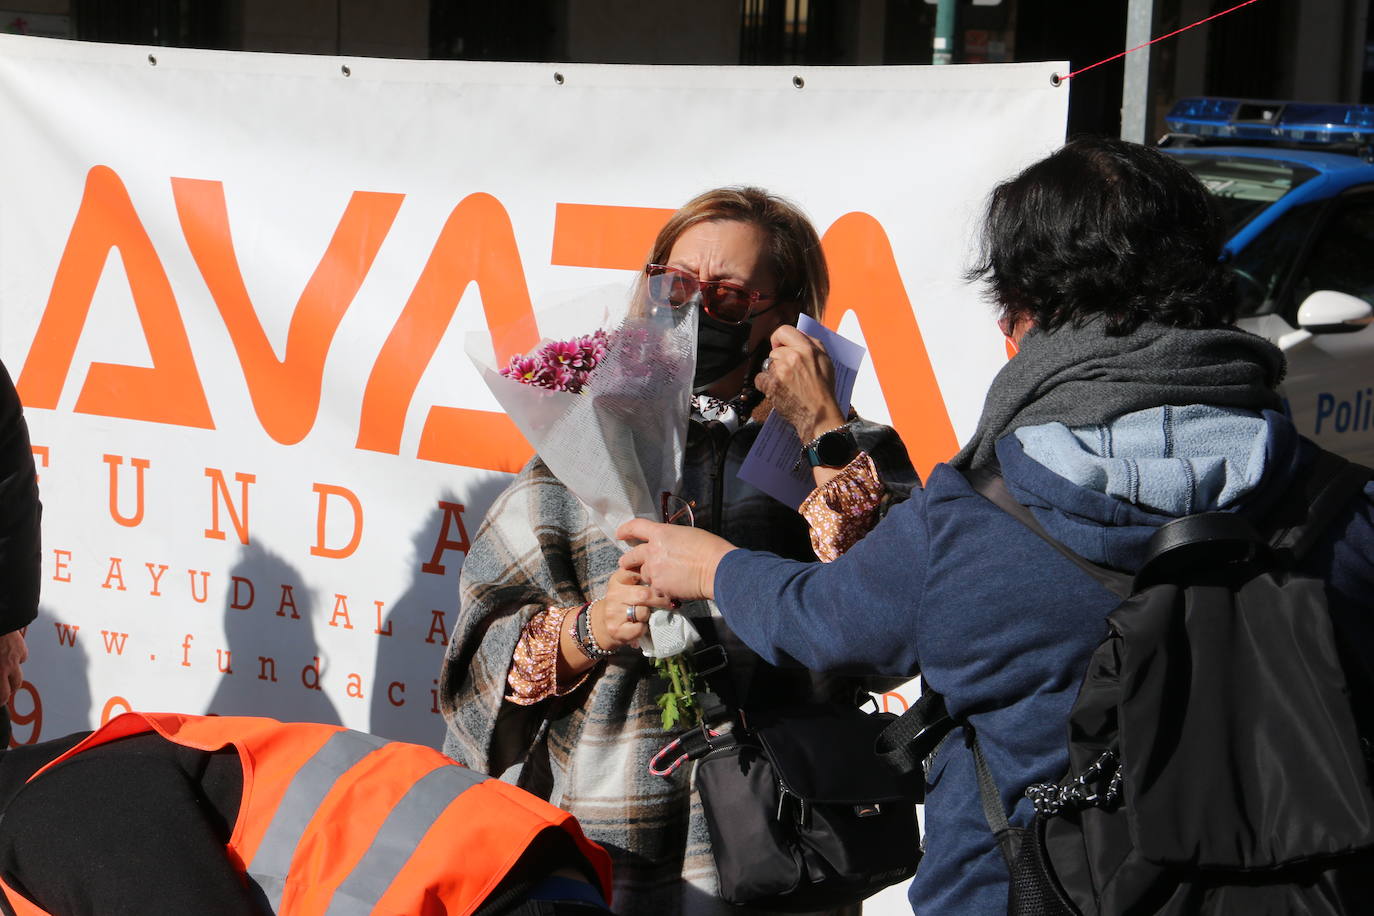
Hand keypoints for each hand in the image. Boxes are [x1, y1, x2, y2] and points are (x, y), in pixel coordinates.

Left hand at [0, 630, 26, 706]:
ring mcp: (16, 656)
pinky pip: (21, 657)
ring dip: (13, 676)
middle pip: (15, 686)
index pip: (3, 695)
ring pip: (19, 671)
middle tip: (3, 692)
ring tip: (6, 675)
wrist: (0, 621)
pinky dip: (16, 659)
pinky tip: (8, 655)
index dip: (1, 702)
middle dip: (9, 691)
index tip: (0, 703)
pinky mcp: (20, 646)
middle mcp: (9, 666)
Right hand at [592, 567, 671, 649]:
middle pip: (644, 594)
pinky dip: (643, 629)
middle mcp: (613, 594)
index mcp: (618, 580)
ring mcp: (613, 613)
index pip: (639, 573)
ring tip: (648, 616)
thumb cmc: (623, 603)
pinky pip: (639, 628)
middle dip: (660, 600)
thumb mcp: (628, 585)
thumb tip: (666, 575)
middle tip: (669, 603)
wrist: (603, 625)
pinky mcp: (615, 630)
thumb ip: (643, 576)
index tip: (664, 584)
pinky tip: (640, 626)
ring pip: (643, 612)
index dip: (655, 580)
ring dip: (650, 616)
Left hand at [617, 519, 735, 600]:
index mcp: (661, 533)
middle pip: (631, 556)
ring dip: (650, 576)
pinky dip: (661, 589)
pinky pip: (655, 588)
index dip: (626, 530)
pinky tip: (674, 587)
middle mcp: (652, 551)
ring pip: (644, 574)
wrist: (717, 569)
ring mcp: (654, 570)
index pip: (636, 527)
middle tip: (627, 564)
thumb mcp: (687, 534)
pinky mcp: (659, 586)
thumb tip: (668, 546)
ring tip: (665, 578)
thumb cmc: (710, 549)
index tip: (620, 534)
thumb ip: (671, 540)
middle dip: (628, 561)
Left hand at [755, 325, 847, 443]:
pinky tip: (777, 390)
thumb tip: (797, 337)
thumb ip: (812, 345)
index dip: (779, 339)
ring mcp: (781, 370)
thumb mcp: (825, 360)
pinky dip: (765, 385)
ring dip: (774, 373)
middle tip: (789, 373)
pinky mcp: (772, 384)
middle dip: (779, 361)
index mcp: (808, 348)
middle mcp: (794, 356)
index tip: (779, 347)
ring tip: (787, 384)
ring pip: (768, 365)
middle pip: (774, 351)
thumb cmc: (823, 390)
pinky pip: (760, 378)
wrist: (819, 414)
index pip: (784, 331)